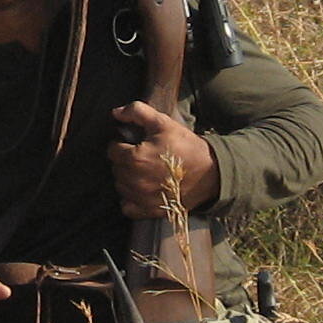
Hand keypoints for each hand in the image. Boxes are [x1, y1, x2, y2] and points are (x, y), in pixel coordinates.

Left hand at [108, 101, 219, 219]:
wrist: (210, 173)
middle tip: (142, 156)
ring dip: (127, 178)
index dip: (121, 144)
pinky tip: (142, 189)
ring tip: (144, 171)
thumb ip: (137, 112)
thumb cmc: (186, 146)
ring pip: (120, 186)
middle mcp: (134, 181)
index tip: (134, 144)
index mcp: (135, 158)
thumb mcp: (163, 123)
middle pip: (116, 168)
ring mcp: (141, 198)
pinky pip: (127, 207)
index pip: (112, 150)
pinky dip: (130, 199)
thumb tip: (115, 113)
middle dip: (125, 160)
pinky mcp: (148, 210)